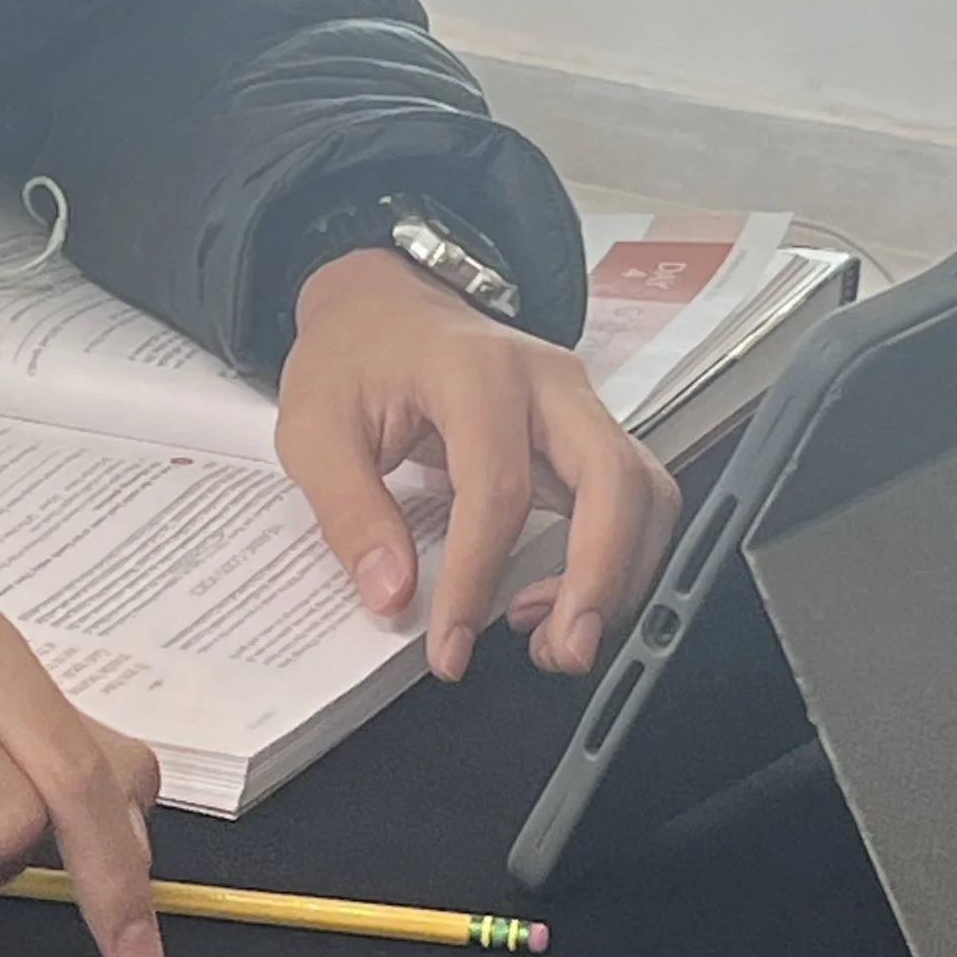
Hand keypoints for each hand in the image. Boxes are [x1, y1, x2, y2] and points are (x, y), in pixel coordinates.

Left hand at [276, 248, 678, 684]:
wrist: (383, 305)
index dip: (479, 578)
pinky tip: (560, 599)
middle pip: (613, 480)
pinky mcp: (588, 432)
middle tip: (561, 650)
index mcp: (474, 371)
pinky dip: (617, 557)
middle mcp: (547, 381)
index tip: (450, 647)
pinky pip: (633, 497)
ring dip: (619, 574)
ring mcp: (578, 404)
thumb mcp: (312, 429)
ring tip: (556, 638)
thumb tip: (393, 594)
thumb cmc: (352, 359)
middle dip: (599, 576)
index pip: (497, 487)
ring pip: (644, 490)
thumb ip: (350, 511)